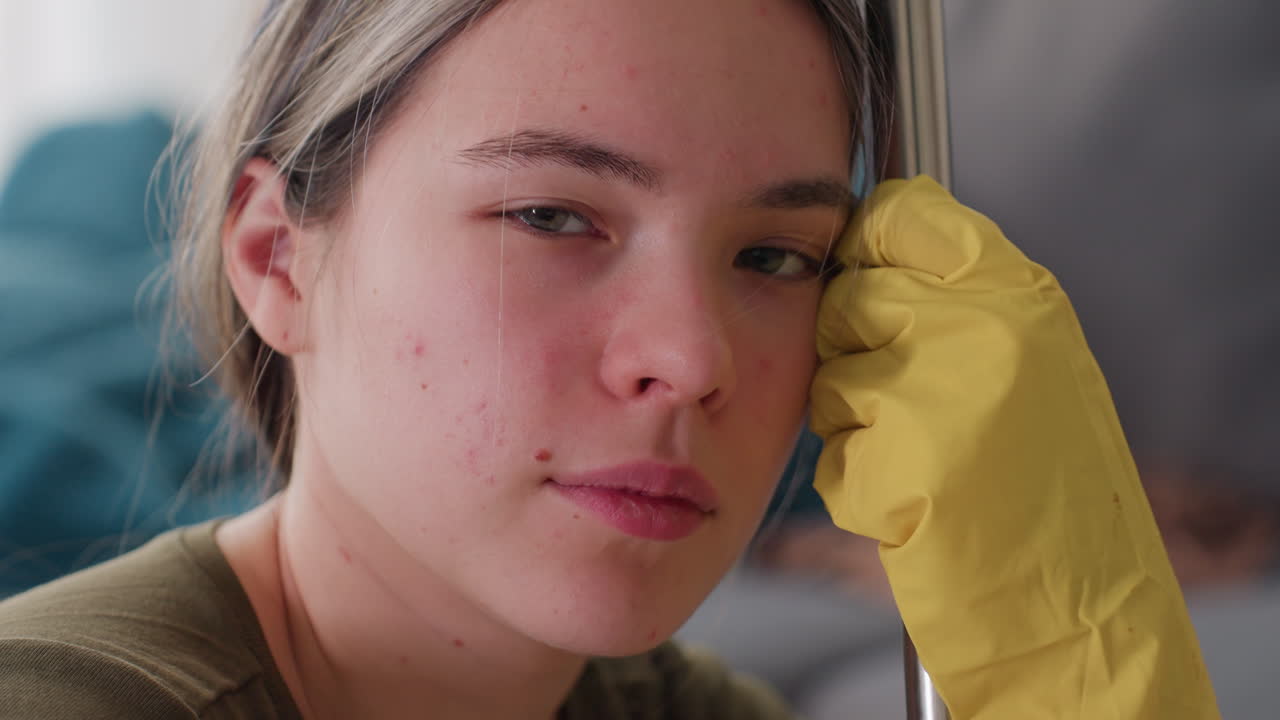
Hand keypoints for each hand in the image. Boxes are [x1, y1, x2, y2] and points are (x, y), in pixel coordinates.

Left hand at [809, 177, 1219, 717]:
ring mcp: (930, 397)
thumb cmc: (1051, 477)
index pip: (903, 215)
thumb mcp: (1037, 359)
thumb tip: (868, 244)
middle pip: (848, 296)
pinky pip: (832, 452)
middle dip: (852, 344)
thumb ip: (962, 297)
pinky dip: (857, 481)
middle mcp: (976, 331)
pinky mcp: (892, 465)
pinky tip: (914, 501)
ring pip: (829, 376)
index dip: (867, 241)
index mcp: (1019, 296)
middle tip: (904, 395)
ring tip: (923, 454)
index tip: (860, 265)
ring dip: (854, 418)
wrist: (1078, 598)